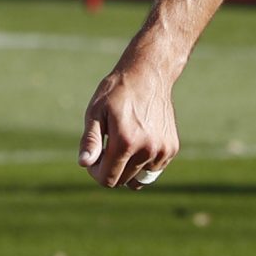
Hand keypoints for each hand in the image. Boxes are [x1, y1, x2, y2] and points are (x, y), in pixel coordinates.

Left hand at [79, 61, 178, 189]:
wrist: (149, 75)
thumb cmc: (117, 92)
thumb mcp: (96, 112)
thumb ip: (90, 140)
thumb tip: (84, 163)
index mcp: (126, 142)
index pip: (108, 179)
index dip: (95, 172)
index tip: (94, 156)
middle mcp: (147, 149)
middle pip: (122, 180)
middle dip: (110, 168)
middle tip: (106, 146)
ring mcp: (162, 150)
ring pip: (138, 177)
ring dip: (127, 166)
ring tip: (123, 142)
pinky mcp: (171, 149)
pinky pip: (153, 169)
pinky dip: (142, 162)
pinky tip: (138, 140)